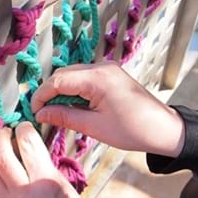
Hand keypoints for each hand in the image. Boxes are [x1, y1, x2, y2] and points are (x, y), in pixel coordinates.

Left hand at [0, 123, 82, 197]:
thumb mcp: (61, 180)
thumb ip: (42, 161)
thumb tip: (24, 140)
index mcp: (45, 180)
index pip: (28, 145)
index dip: (23, 130)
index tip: (22, 127)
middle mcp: (24, 193)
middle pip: (1, 156)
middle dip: (0, 138)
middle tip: (3, 134)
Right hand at [31, 62, 184, 156]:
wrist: (163, 129)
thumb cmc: (133, 130)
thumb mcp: (93, 127)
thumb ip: (64, 117)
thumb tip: (41, 114)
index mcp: (98, 78)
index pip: (57, 80)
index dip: (41, 95)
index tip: (34, 111)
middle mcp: (102, 67)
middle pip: (63, 74)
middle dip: (49, 92)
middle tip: (42, 113)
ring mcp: (108, 69)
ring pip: (72, 75)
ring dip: (61, 91)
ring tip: (55, 112)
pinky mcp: (111, 75)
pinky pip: (84, 78)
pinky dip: (74, 90)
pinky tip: (71, 106)